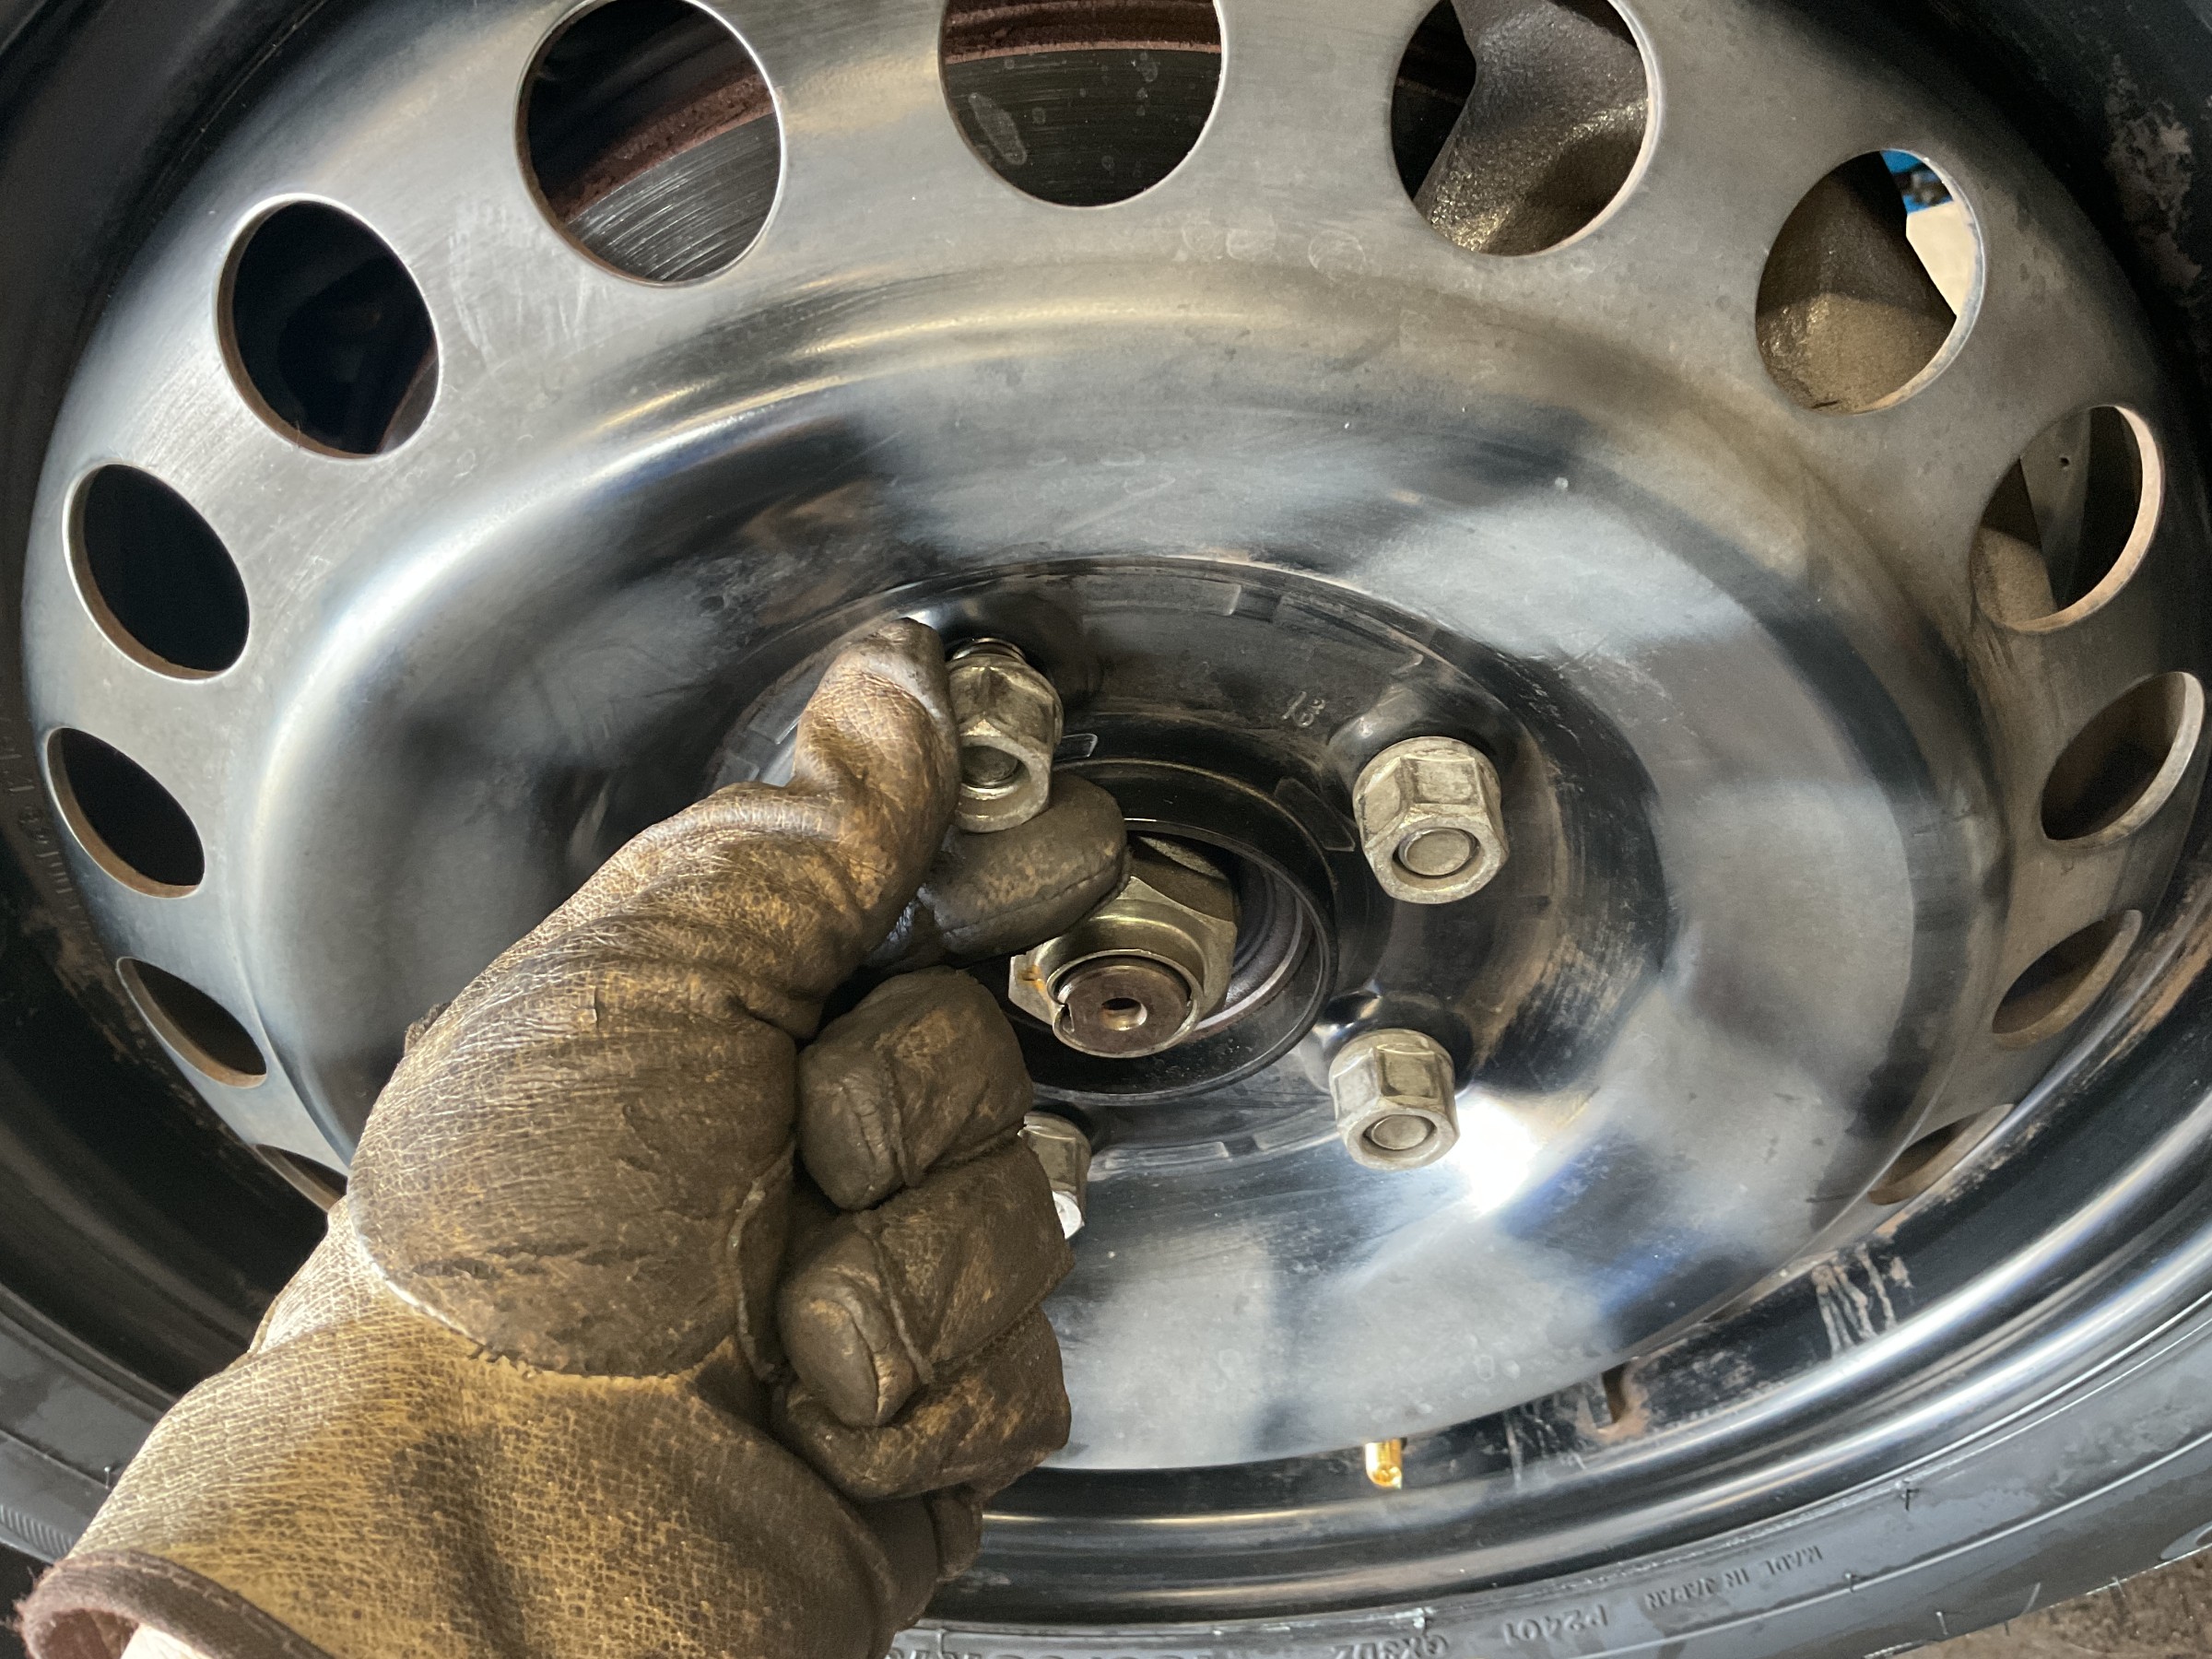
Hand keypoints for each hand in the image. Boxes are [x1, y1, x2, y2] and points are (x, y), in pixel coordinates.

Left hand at [349, 619, 1121, 1590]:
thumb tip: (896, 681)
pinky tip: (812, 1423)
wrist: (498, 1526)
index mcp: (725, 1023)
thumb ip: (800, 835)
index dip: (977, 888)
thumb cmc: (506, 1255)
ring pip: (1025, 1215)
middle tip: (797, 1161)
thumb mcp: (640, 981)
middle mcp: (797, 1150)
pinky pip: (1027, 1368)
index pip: (913, 910)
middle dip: (902, 1109)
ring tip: (774, 1332)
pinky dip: (922, 1396)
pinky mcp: (922, 1427)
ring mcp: (867, 1291)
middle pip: (987, 1058)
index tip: (1024, 857)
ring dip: (902, 1273)